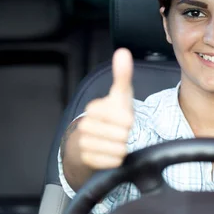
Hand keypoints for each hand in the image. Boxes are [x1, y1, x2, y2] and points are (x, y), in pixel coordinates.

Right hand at [76, 48, 134, 169]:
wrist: (95, 138)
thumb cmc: (112, 115)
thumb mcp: (120, 95)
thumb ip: (122, 75)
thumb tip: (123, 52)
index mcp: (95, 108)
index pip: (125, 119)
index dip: (129, 121)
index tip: (123, 119)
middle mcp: (85, 125)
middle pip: (122, 136)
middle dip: (126, 136)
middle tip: (119, 132)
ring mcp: (84, 142)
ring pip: (117, 149)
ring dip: (121, 148)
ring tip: (115, 142)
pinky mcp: (86, 159)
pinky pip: (112, 161)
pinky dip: (116, 159)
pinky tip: (111, 152)